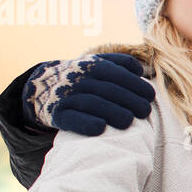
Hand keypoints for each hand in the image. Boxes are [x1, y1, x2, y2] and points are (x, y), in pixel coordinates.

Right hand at [22, 53, 154, 135]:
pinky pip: (72, 119)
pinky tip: (101, 128)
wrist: (41, 86)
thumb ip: (120, 63)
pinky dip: (86, 124)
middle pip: (109, 90)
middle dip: (131, 101)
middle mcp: (79, 79)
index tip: (150, 97)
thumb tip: (141, 71)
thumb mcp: (96, 63)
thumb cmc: (82, 77)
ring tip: (129, 121)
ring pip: (93, 103)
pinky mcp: (57, 114)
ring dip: (113, 112)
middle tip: (145, 112)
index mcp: (93, 65)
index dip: (136, 86)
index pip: (118, 74)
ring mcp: (67, 96)